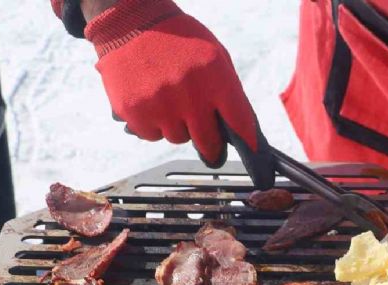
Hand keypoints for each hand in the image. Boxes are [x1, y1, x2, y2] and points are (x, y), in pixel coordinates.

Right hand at [83, 0, 274, 188]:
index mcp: (215, 77)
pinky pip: (152, 135)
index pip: (240, 123)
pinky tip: (151, 101)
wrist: (131, 22)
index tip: (255, 159)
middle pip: (208, 144)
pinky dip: (152, 124)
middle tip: (209, 143)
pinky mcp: (135, 112)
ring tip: (170, 100)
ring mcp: (160, 105)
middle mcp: (189, 94)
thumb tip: (239, 130)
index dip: (250, 145)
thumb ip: (227, 92)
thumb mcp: (214, 56)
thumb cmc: (178, 40)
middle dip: (211, 146)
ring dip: (177, 127)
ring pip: (178, 139)